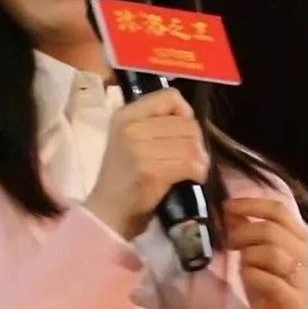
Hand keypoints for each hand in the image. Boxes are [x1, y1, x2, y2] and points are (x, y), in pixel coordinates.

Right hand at [84, 87, 208, 239]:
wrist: (107, 212)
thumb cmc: (124, 178)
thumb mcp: (131, 140)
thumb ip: (154, 124)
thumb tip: (190, 120)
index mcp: (125, 114)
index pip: (170, 96)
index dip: (185, 113)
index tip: (183, 133)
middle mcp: (130, 126)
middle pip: (185, 122)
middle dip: (196, 142)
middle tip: (193, 158)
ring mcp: (138, 147)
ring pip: (190, 144)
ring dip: (200, 160)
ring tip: (194, 170)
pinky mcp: (149, 170)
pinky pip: (188, 163)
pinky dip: (197, 172)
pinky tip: (192, 178)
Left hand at [225, 197, 307, 308]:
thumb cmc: (268, 286)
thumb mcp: (254, 254)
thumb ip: (246, 230)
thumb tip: (231, 209)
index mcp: (301, 238)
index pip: (279, 210)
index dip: (251, 204)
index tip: (227, 206)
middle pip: (272, 230)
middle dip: (243, 233)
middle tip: (230, 243)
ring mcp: (306, 279)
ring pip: (272, 253)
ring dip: (248, 256)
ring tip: (242, 264)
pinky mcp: (297, 302)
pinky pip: (269, 280)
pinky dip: (251, 275)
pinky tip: (247, 277)